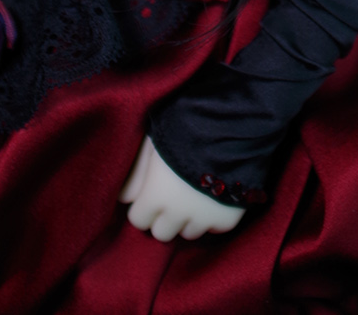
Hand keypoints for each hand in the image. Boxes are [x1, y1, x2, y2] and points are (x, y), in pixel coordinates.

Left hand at [119, 136, 246, 241]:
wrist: (233, 123)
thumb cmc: (187, 126)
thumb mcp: (155, 142)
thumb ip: (137, 172)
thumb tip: (124, 199)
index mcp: (156, 195)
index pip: (139, 220)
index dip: (144, 206)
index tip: (152, 194)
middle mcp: (178, 213)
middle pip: (162, 233)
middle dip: (165, 217)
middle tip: (175, 196)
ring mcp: (204, 219)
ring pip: (189, 233)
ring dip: (189, 219)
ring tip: (196, 194)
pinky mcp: (228, 219)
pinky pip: (214, 228)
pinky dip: (214, 217)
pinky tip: (215, 196)